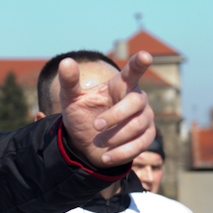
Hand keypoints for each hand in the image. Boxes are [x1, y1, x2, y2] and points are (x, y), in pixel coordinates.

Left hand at [60, 51, 155, 167]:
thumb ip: (69, 81)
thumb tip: (65, 62)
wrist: (84, 143)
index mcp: (119, 86)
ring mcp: (144, 117)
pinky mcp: (146, 137)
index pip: (132, 72)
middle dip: (115, 115)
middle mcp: (136, 99)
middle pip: (136, 102)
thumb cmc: (81, 115)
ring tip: (96, 141)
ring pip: (138, 124)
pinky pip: (141, 144)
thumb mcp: (70, 99)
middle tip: (95, 126)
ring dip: (115, 136)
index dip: (139, 64)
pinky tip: (105, 157)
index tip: (144, 56)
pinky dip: (121, 152)